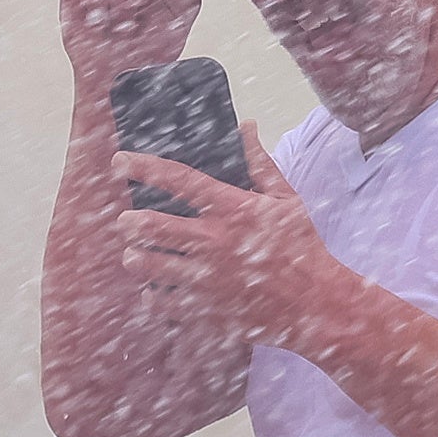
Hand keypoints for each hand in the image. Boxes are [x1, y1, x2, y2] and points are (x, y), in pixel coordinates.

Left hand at [112, 129, 349, 350]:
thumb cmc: (303, 248)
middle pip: (151, 226)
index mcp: (232, 209)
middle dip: (129, 222)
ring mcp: (207, 279)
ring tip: (134, 255)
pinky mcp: (206, 310)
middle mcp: (214, 242)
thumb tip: (246, 126)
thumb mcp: (286, 199)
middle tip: (126, 221)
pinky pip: (161, 302)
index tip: (119, 161)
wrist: (317, 305)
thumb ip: (260, 163)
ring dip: (135, 258)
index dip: (143, 167)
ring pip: (148, 265)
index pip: (178, 179)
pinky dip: (152, 294)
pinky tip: (156, 288)